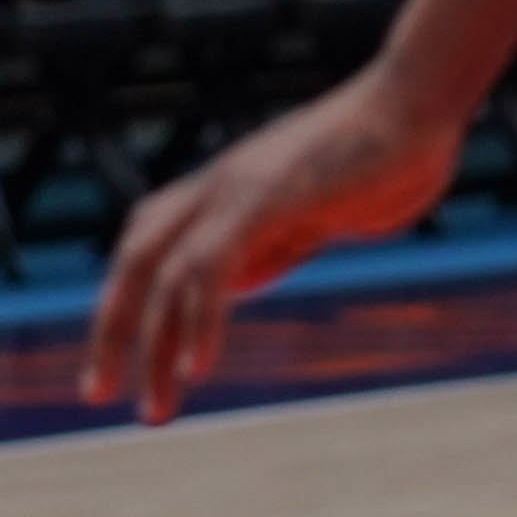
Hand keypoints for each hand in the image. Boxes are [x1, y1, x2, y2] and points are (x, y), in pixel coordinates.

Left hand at [81, 66, 461, 423]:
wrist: (419, 106)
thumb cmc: (380, 160)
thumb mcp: (311, 217)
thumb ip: (267, 248)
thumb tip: (225, 289)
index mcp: (220, 194)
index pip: (146, 251)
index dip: (125, 304)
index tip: (116, 363)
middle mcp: (214, 189)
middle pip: (136, 261)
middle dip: (112, 331)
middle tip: (98, 397)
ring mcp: (234, 188)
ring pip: (165, 273)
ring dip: (155, 347)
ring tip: (156, 409)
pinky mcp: (264, 196)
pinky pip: (213, 265)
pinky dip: (199, 318)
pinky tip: (196, 367)